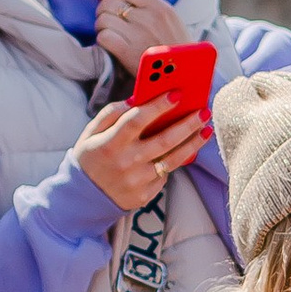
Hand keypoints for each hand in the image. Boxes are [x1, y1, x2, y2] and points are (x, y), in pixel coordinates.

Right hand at [72, 90, 210, 214]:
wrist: (83, 197)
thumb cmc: (91, 157)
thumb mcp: (91, 133)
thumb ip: (112, 113)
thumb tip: (137, 99)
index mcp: (110, 143)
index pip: (137, 120)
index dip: (158, 106)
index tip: (177, 93)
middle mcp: (125, 163)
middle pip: (164, 140)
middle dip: (187, 124)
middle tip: (204, 111)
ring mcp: (137, 181)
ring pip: (173, 160)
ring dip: (193, 143)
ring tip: (207, 129)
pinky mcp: (145, 196)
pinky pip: (165, 175)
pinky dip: (175, 161)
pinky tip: (186, 149)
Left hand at [92, 0, 188, 76]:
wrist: (186, 76)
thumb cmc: (177, 49)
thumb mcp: (171, 19)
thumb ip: (149, 6)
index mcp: (159, 6)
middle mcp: (148, 17)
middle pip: (108, 3)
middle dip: (102, 10)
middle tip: (107, 19)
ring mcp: (138, 35)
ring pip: (103, 19)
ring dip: (101, 27)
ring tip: (109, 33)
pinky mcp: (128, 53)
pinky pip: (104, 37)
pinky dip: (103, 40)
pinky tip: (110, 44)